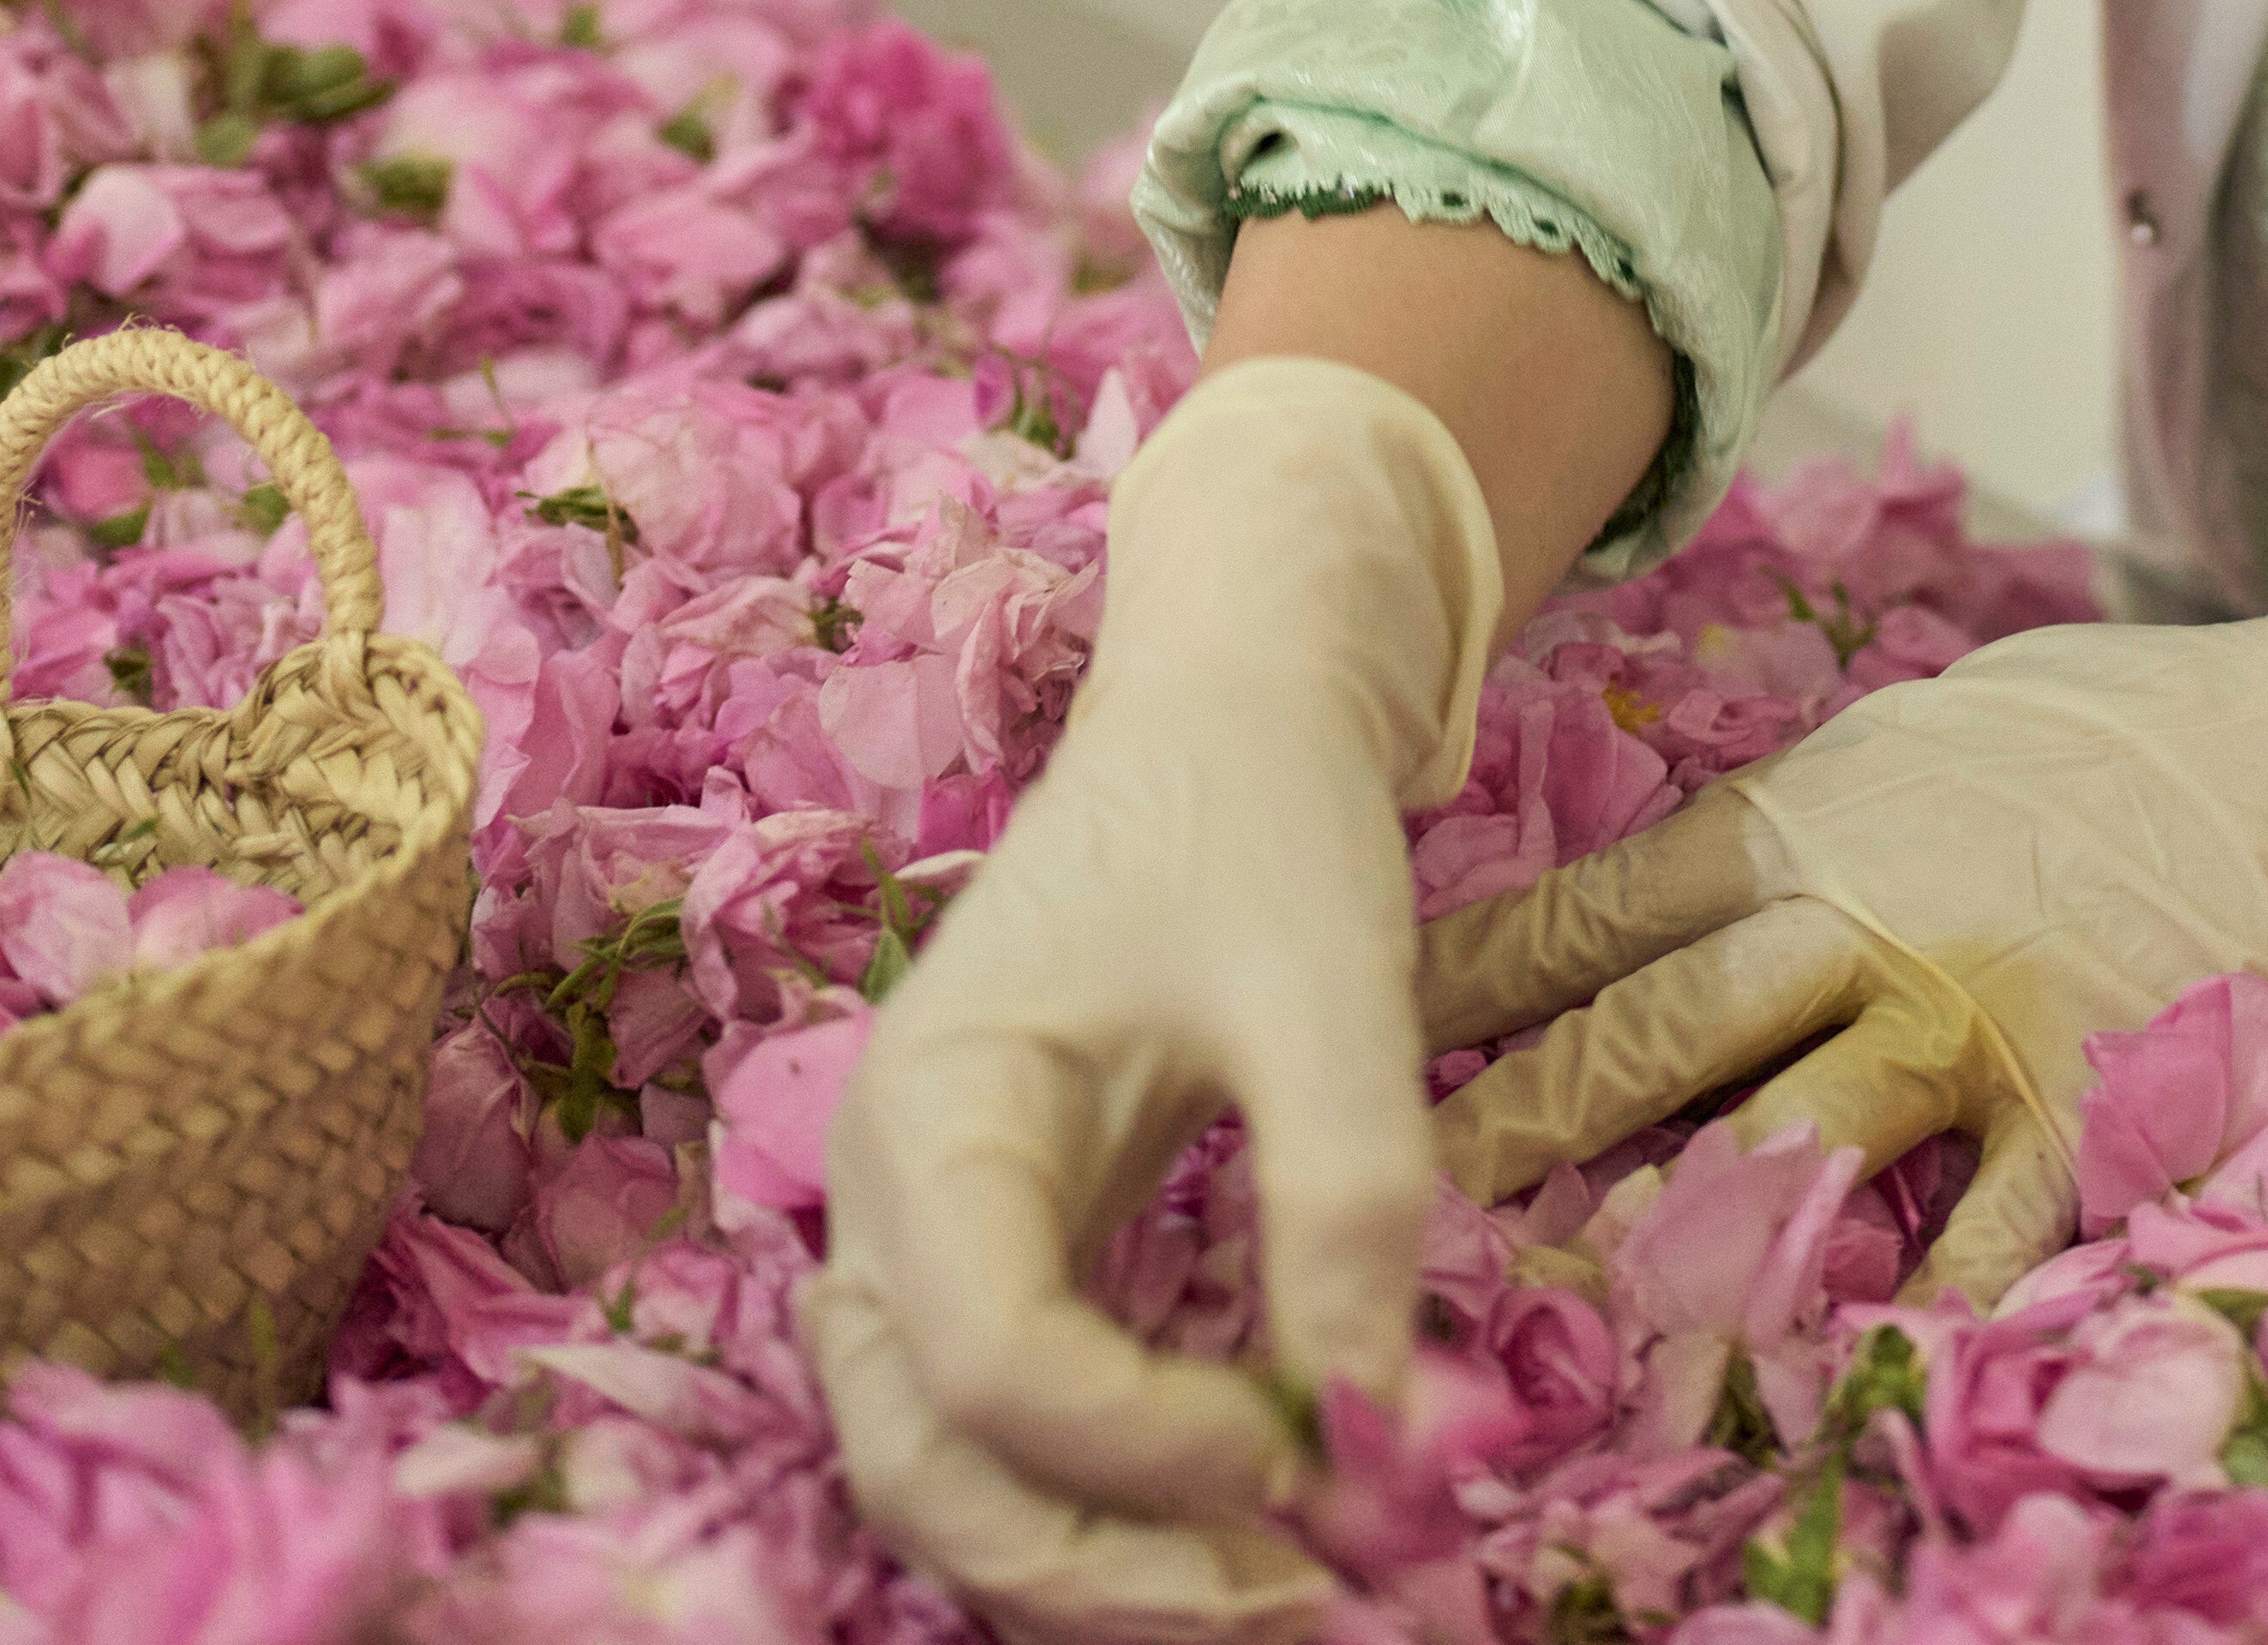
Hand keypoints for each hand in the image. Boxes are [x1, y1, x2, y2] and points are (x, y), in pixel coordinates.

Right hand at [804, 357, 1499, 1627]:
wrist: (1231, 712)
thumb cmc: (1261, 816)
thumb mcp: (1329, 977)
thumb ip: (1346, 1191)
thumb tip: (1377, 1432)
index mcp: (934, 1112)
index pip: (987, 1358)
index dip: (1143, 1446)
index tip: (1311, 1443)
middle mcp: (890, 1203)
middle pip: (924, 1465)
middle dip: (1093, 1573)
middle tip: (1294, 1608)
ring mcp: (930, 1244)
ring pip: (953, 1479)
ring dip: (1098, 1570)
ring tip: (1289, 1602)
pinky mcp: (1006, 1266)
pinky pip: (1016, 1436)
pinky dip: (1116, 1512)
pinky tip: (1255, 1530)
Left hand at [1409, 538, 2267, 1300]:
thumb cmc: (2097, 739)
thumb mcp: (1907, 740)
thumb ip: (1784, 824)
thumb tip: (1650, 898)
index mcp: (1802, 824)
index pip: (1592, 915)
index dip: (1462, 986)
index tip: (1349, 1037)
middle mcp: (1863, 919)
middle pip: (1658, 1031)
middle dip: (1523, 1130)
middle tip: (1400, 1214)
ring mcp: (1973, 1015)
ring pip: (1799, 1135)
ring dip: (1687, 1241)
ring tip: (1583, 1334)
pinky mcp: (2087, 1097)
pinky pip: (1991, 1221)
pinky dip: (1924, 1304)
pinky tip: (1849, 1374)